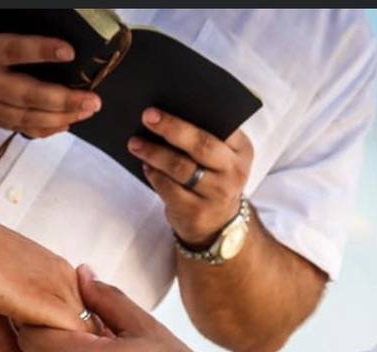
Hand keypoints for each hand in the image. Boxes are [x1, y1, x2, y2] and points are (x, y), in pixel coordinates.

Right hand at [0, 10, 100, 137]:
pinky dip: (41, 128)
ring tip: (86, 112)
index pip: (12, 51)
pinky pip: (14, 126)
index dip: (41, 51)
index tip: (68, 51)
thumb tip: (18, 5)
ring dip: (59, 117)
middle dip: (63, 100)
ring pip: (24, 117)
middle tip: (92, 99)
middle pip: (26, 96)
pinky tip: (63, 125)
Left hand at [128, 108, 252, 246]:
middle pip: (201, 145)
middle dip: (172, 128)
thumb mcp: (220, 159)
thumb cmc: (212, 180)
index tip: (170, 102)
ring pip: (181, 168)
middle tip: (147, 116)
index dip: (194, 113)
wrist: (217, 224)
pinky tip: (145, 165)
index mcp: (242, 150)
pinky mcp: (196, 211)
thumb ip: (205, 138)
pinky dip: (154, 175)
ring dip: (154, 153)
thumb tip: (166, 113)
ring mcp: (217, 194)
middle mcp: (234, 171)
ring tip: (135, 143)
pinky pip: (169, 189)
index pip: (222, 125)